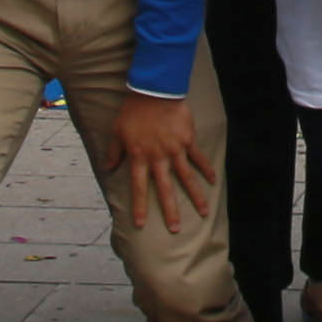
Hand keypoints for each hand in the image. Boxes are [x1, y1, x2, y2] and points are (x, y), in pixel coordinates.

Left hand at [112, 90, 215, 231]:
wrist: (154, 91)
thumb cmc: (133, 111)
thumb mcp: (117, 131)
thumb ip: (114, 152)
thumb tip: (108, 168)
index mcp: (139, 158)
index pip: (139, 188)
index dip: (139, 206)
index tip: (140, 224)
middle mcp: (158, 158)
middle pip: (165, 189)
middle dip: (170, 211)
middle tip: (175, 230)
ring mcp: (175, 150)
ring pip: (186, 178)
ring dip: (196, 197)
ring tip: (204, 213)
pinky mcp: (187, 140)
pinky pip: (198, 158)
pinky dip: (206, 170)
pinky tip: (213, 181)